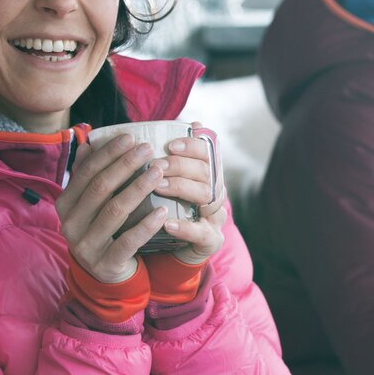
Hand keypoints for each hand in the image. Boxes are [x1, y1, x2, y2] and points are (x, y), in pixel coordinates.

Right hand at [57, 134, 169, 282]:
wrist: (105, 274)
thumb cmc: (102, 229)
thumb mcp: (90, 204)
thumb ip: (87, 176)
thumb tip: (87, 144)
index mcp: (64, 205)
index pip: (86, 172)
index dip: (108, 153)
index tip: (130, 137)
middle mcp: (70, 224)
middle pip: (100, 188)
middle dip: (125, 165)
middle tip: (148, 149)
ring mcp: (85, 246)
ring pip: (114, 211)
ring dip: (138, 188)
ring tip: (158, 172)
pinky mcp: (105, 264)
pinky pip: (128, 241)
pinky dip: (146, 225)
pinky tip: (163, 211)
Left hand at [156, 123, 227, 265]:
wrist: (174, 250)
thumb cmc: (170, 209)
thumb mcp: (171, 182)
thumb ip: (174, 157)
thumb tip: (190, 124)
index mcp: (209, 175)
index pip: (209, 153)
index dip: (193, 147)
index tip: (171, 144)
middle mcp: (216, 193)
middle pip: (207, 173)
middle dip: (181, 166)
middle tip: (157, 165)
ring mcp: (215, 217)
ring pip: (206, 198)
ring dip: (181, 189)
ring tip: (159, 187)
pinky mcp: (211, 240)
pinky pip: (202, 233)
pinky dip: (185, 227)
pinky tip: (167, 223)